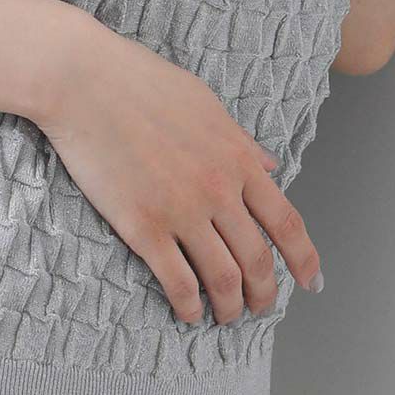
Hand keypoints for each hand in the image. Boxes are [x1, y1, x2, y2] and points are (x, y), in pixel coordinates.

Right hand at [37, 22, 322, 327]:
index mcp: (237, 159)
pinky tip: (188, 311)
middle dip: (264, 293)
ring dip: (229, 307)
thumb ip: (240, 140)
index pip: (286, 223)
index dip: (304, 259)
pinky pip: (177, 280)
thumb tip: (270, 165)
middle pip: (257, 260)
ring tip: (224, 315)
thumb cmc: (140, 81)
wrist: (83, 79)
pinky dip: (189, 305)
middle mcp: (217, 190)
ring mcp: (181, 210)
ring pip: (223, 278)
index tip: (310, 281)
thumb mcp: (204, 103)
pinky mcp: (142, 226)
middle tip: (259, 307)